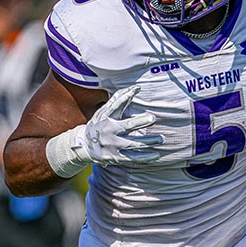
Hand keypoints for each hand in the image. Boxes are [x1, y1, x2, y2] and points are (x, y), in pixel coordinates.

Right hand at [46, 85, 163, 176]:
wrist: (83, 146)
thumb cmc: (99, 124)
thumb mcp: (104, 112)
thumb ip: (118, 101)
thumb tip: (136, 88)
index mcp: (106, 118)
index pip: (116, 105)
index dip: (125, 96)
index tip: (137, 88)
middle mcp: (109, 131)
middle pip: (126, 126)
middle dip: (139, 122)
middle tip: (153, 118)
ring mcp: (112, 145)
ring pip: (133, 144)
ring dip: (148, 142)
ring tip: (161, 139)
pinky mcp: (116, 157)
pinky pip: (132, 158)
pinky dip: (145, 157)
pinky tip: (156, 155)